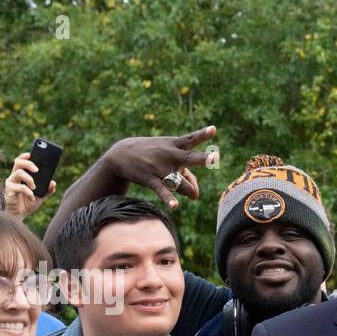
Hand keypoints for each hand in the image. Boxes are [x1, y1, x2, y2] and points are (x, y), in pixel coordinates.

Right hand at [4, 153, 55, 220]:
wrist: (20, 216)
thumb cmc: (27, 204)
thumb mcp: (41, 197)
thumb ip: (47, 190)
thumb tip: (53, 182)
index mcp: (20, 176)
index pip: (21, 161)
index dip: (25, 156)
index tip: (32, 154)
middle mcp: (14, 177)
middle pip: (18, 162)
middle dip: (29, 163)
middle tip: (37, 170)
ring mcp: (10, 183)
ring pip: (19, 173)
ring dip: (30, 179)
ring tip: (35, 187)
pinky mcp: (9, 191)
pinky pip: (20, 187)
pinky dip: (28, 192)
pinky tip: (32, 198)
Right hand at [99, 125, 216, 207]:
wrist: (120, 154)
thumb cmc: (153, 155)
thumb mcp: (170, 158)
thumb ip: (188, 175)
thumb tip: (196, 195)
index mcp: (175, 145)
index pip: (192, 139)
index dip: (203, 134)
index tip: (214, 129)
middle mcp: (170, 155)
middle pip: (190, 158)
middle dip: (203, 158)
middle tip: (215, 157)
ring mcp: (160, 167)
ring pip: (181, 183)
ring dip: (189, 190)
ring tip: (194, 195)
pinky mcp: (150, 179)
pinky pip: (162, 191)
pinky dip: (168, 199)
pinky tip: (175, 206)